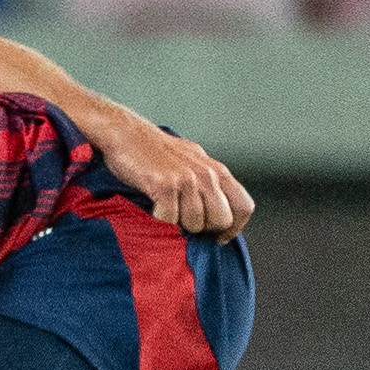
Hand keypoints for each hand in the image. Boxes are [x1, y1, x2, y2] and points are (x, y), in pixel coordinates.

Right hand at [87, 113, 253, 241]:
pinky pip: (170, 220)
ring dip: (179, 224)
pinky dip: (160, 219)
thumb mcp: (193, 164)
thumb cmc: (156, 152)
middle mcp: (206, 174)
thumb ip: (210, 185)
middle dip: (204, 228)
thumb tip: (221, 216)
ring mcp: (187, 179)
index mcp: (217, 171)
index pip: (244, 207)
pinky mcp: (165, 184)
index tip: (219, 236)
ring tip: (166, 207)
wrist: (125, 133)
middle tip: (185, 220)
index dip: (234, 228)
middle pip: (221, 220)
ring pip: (196, 223)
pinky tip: (153, 206)